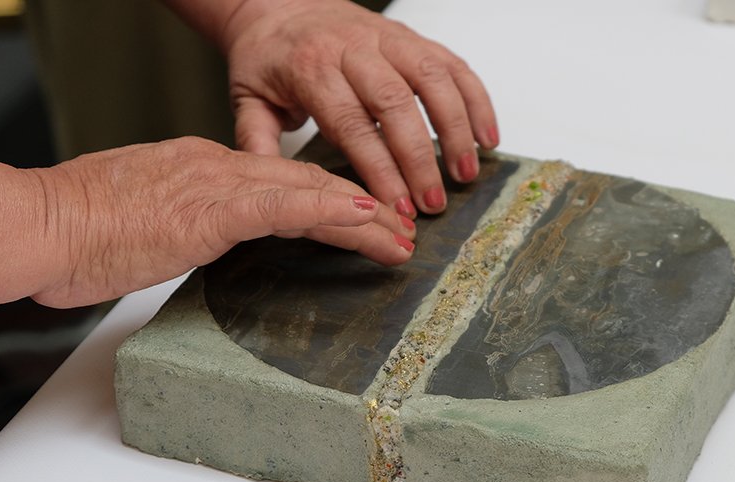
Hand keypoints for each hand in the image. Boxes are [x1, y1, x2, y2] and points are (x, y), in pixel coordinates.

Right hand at [0, 137, 414, 307]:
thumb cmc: (82, 227)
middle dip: (360, 209)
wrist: (41, 222)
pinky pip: (283, 206)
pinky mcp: (210, 209)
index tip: (361, 219)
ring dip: (361, 216)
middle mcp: (219, 168)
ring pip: (307, 193)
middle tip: (400, 227)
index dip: (329, 201)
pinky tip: (363, 220)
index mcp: (205, 169)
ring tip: (400, 236)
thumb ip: (188, 222)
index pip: (283, 183)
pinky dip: (327, 211)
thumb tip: (206, 234)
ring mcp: (216, 184)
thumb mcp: (149, 219)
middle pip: (307, 185)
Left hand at [220, 0, 498, 216]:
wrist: (279, 4)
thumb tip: (272, 188)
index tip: (397, 207)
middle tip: (434, 204)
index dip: (380, 170)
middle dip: (420, 158)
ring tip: (466, 173)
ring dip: (456, 128)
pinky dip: (476, 98)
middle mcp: (353, 49)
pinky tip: (486, 135)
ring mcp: (387, 39)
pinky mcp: (411, 37)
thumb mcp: (248, 100)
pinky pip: (452, 64)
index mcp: (311, 69)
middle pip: (395, 104)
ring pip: (432, 79)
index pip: (352, 125)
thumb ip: (258, 143)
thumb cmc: (268, 58)